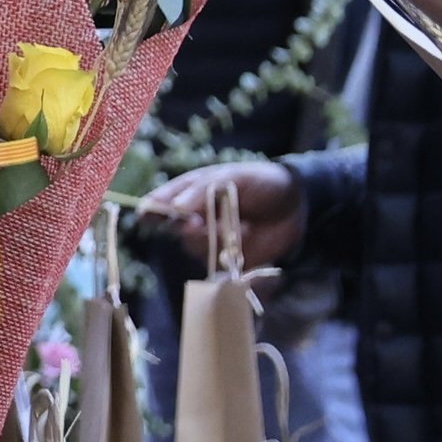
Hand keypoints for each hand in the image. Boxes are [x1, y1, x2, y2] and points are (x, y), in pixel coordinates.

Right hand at [132, 158, 299, 274]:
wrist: (295, 204)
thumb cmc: (259, 182)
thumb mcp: (231, 177)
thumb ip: (202, 191)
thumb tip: (175, 207)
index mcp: (189, 194)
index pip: (160, 203)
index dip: (151, 210)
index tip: (146, 215)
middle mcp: (194, 218)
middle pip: (174, 227)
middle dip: (183, 226)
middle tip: (196, 223)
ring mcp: (209, 240)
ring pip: (194, 246)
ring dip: (210, 239)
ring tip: (236, 228)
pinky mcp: (225, 260)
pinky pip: (214, 264)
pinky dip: (224, 256)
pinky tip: (242, 243)